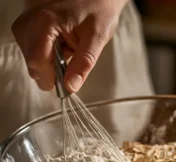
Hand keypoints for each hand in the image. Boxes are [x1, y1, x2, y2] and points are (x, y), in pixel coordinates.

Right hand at [12, 0, 127, 91]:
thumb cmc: (99, 12)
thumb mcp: (96, 39)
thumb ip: (83, 64)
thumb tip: (70, 87)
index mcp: (46, 22)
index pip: (37, 60)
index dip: (50, 78)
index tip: (66, 87)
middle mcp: (31, 21)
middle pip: (32, 62)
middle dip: (52, 71)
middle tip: (72, 61)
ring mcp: (28, 24)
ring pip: (32, 60)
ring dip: (51, 64)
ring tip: (69, 51)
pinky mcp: (31, 27)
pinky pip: (34, 53)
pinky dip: (49, 57)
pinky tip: (62, 48)